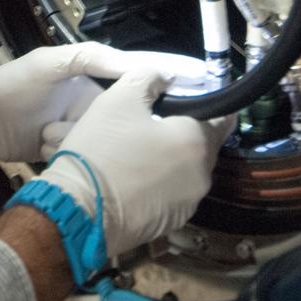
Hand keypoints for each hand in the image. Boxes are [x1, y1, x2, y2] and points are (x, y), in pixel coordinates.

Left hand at [0, 42, 207, 164]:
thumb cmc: (10, 87)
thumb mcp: (49, 63)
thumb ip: (89, 58)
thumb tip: (133, 63)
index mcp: (91, 72)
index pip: (139, 69)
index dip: (170, 71)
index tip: (203, 74)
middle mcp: (95, 97)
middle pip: (140, 101)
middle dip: (169, 107)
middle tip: (205, 115)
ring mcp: (88, 126)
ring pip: (127, 129)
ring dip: (149, 133)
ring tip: (185, 139)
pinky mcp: (78, 150)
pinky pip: (107, 151)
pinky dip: (125, 156)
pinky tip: (151, 163)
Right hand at [35, 67, 233, 256]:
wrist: (77, 211)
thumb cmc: (101, 150)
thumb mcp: (118, 99)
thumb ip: (148, 78)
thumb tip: (164, 76)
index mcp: (196, 141)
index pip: (223, 117)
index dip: (207, 104)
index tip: (188, 99)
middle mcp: (202, 175)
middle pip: (202, 145)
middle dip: (182, 133)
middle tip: (151, 124)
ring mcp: (188, 205)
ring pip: (186, 171)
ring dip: (170, 160)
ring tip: (137, 152)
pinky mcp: (170, 224)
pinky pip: (172, 194)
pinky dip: (159, 184)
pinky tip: (131, 178)